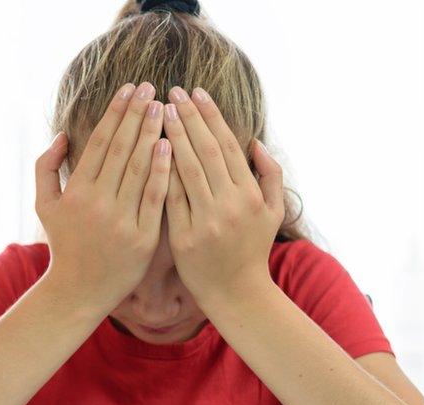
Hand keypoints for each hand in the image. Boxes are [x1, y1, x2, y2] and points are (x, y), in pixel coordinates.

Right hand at [35, 82, 170, 311]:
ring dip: (152, 135)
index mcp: (76, 192)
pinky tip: (170, 147)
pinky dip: (162, 172)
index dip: (115, 112)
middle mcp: (98, 203)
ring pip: (140, 169)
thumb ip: (46, 167)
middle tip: (152, 88)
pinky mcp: (142, 239)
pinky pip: (155, 199)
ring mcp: (121, 221)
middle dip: (137, 115)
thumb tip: (63, 135)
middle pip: (122, 149)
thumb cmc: (64, 244)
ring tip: (164, 109)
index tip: (129, 89)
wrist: (78, 292)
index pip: (100, 142)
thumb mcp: (45, 205)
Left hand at [162, 86, 284, 304]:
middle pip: (207, 152)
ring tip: (160, 111)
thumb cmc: (253, 250)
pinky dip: (161, 173)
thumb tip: (256, 142)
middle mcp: (230, 205)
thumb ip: (271, 175)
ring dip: (172, 137)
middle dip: (189, 118)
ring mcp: (207, 221)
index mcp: (251, 195)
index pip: (229, 146)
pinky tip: (149, 149)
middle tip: (173, 92)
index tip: (197, 93)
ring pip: (187, 170)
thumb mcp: (274, 213)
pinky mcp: (184, 237)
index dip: (212, 117)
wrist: (236, 294)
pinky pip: (170, 198)